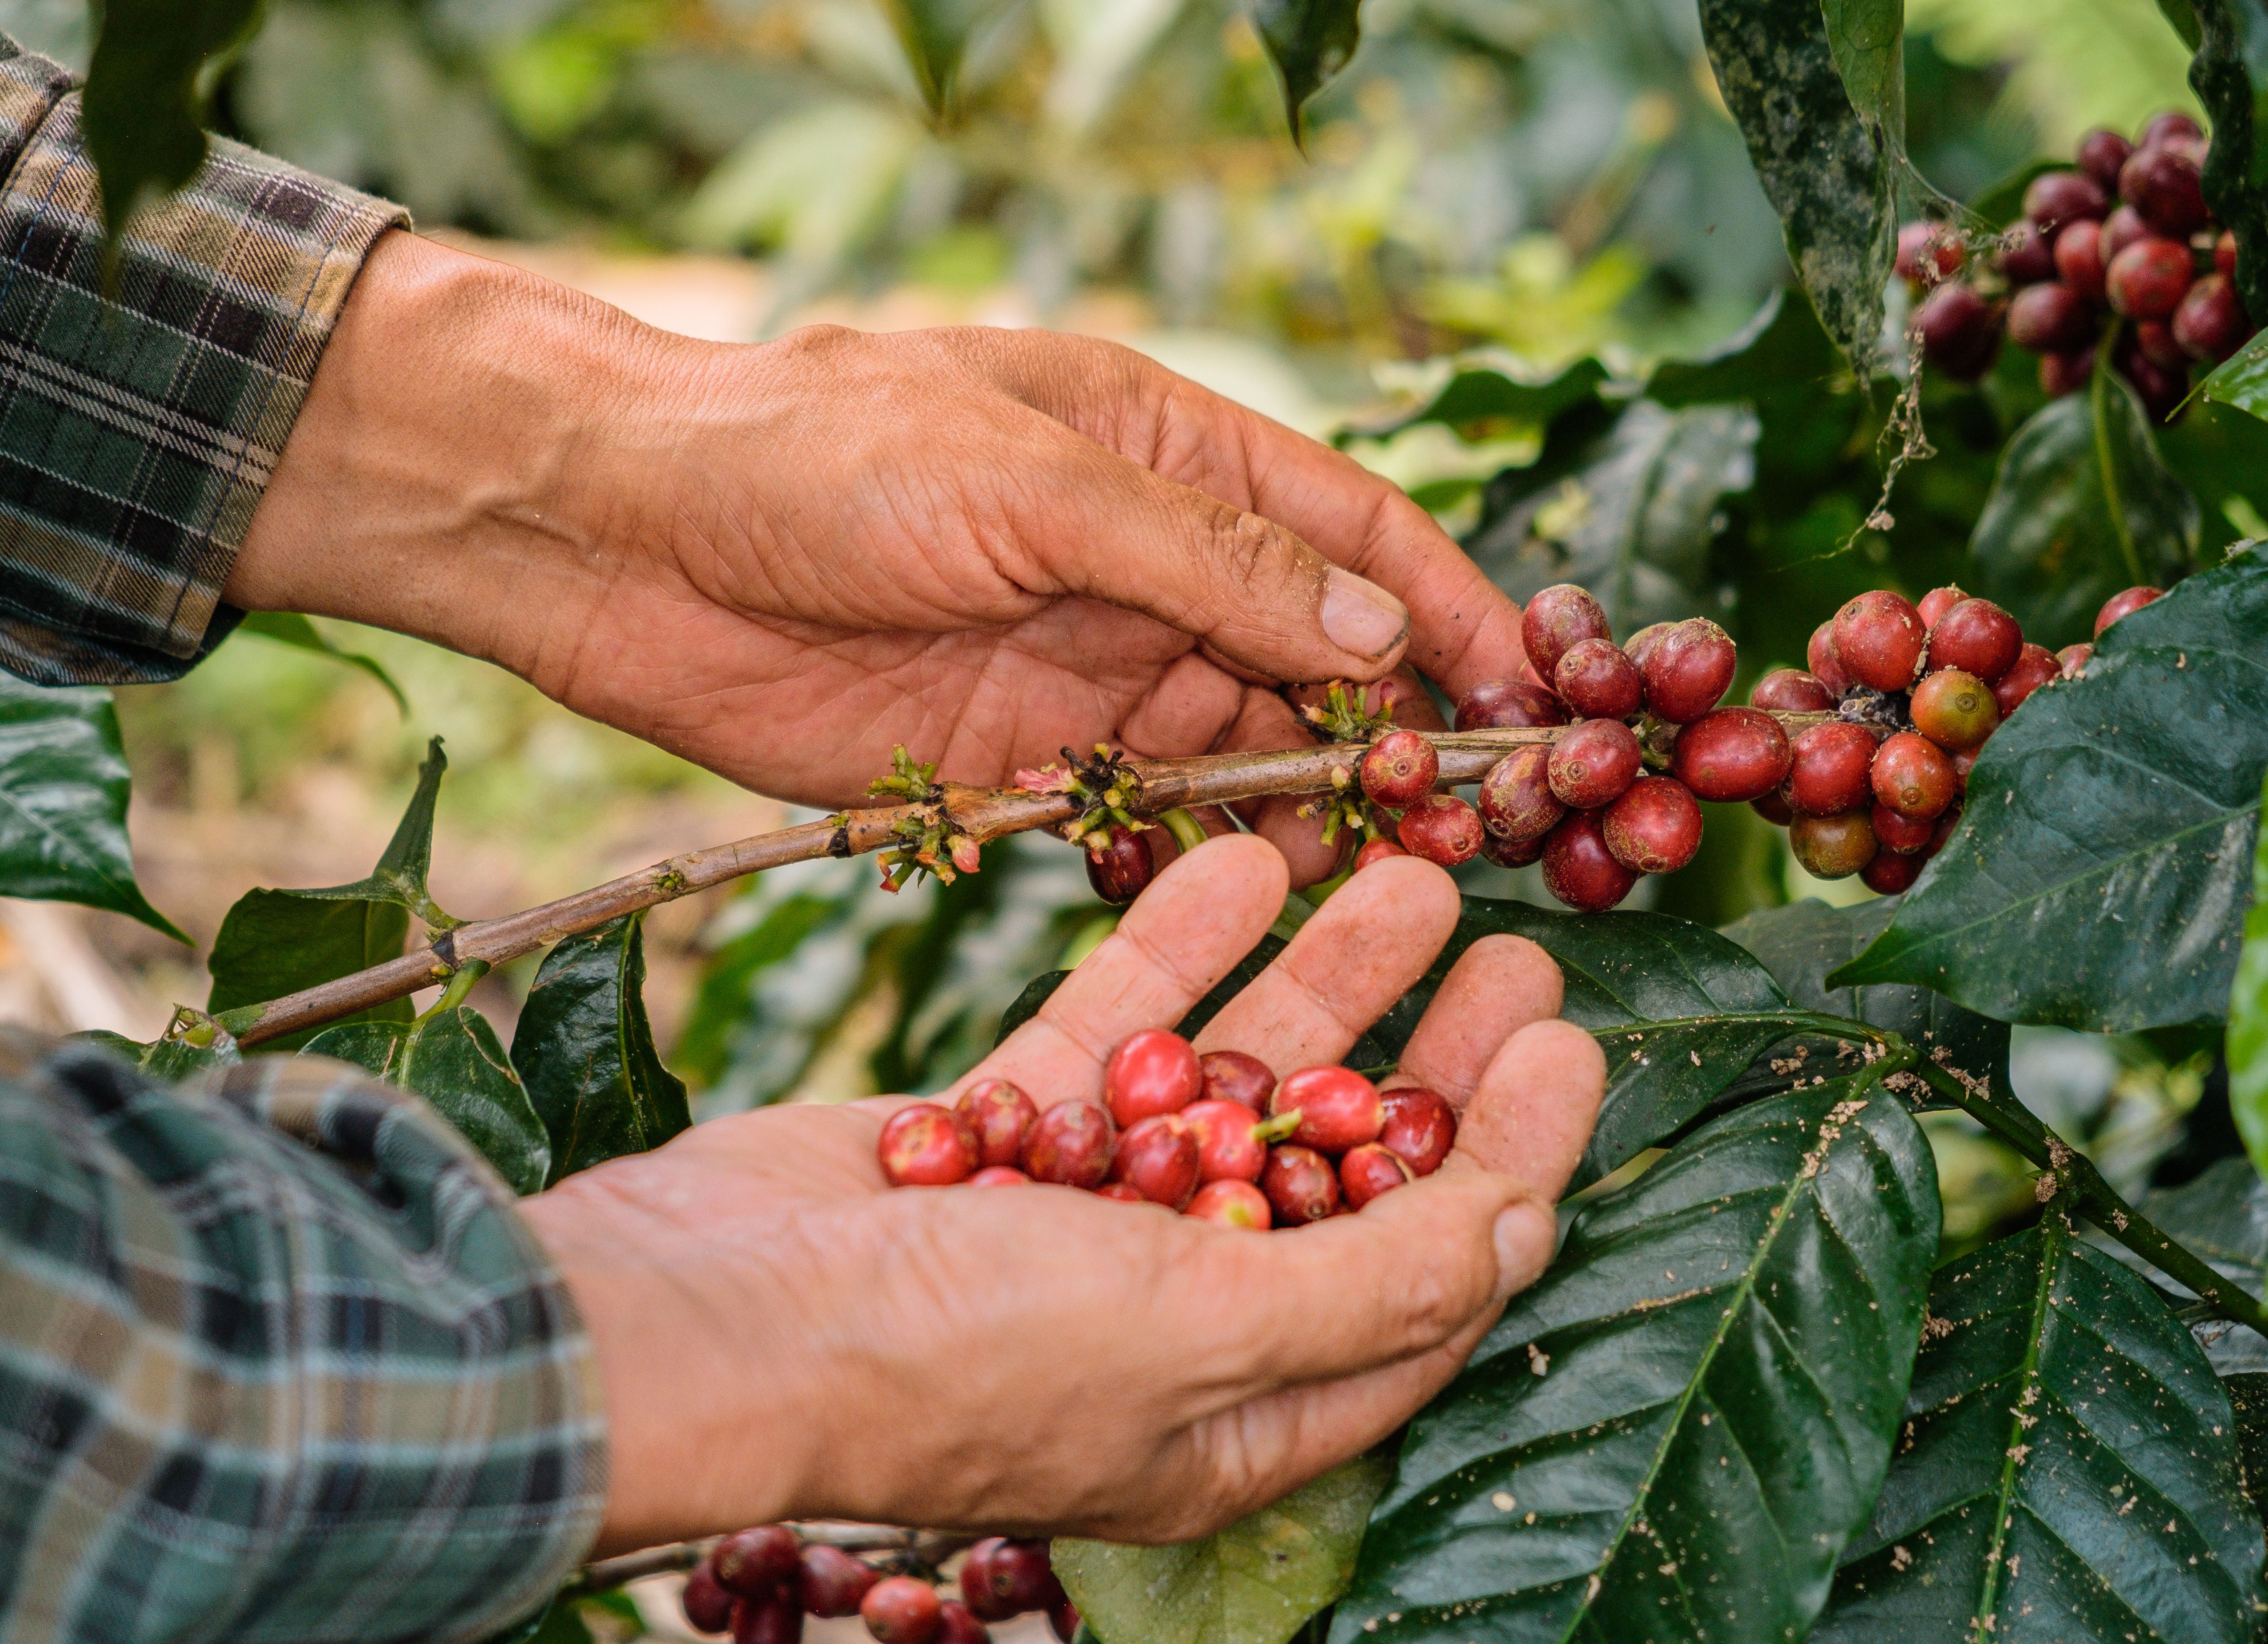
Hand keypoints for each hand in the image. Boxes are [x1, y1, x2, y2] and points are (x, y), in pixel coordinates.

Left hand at [228, 234, 1526, 881]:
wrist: (625, 540)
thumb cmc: (820, 458)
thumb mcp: (1029, 481)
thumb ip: (1202, 563)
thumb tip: (1378, 630)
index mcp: (1166, 454)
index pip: (1353, 534)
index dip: (1456, 610)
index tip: (1538, 695)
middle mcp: (1149, 568)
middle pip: (1323, 658)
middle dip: (1409, 735)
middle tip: (1487, 825)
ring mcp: (1092, 673)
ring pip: (1252, 756)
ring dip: (1324, 814)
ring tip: (1396, 882)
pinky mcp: (1025, 766)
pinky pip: (1151, 824)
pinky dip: (1207, 864)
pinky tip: (1256, 907)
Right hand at [518, 835, 1602, 1553]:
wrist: (694, 1319)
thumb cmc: (950, 1362)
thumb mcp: (1197, 1340)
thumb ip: (1373, 1287)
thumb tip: (1528, 1226)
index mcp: (1241, 1412)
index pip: (1427, 1283)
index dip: (1512, 1168)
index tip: (1573, 1047)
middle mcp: (1173, 1317)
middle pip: (1346, 1172)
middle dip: (1435, 1063)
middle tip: (1518, 951)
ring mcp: (1080, 1215)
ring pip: (1236, 1080)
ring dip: (1324, 981)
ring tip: (1409, 868)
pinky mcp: (999, 1126)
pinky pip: (1119, 1027)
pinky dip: (1180, 948)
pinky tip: (1241, 855)